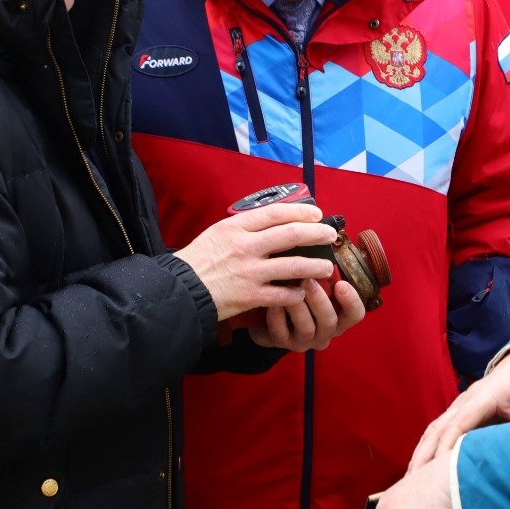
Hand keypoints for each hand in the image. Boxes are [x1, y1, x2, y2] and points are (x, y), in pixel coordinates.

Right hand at [172, 203, 339, 320]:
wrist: (180, 290)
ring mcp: (250, 272)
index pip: (276, 213)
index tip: (317, 215)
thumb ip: (245, 228)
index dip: (301, 212)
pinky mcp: (251, 296)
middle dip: (316, 234)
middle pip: (291, 235)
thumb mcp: (218, 233)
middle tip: (329, 236)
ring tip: (327, 267)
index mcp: (236, 227)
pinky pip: (283, 294)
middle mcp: (245, 246)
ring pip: (294, 266)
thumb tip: (275, 223)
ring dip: (315, 266)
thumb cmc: (199, 260)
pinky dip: (297, 294)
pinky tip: (303, 292)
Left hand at [249, 278, 366, 351]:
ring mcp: (303, 340)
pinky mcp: (281, 343)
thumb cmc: (296, 291)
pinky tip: (272, 301)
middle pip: (330, 321)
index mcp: (338, 317)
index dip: (352, 301)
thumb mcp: (315, 283)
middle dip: (320, 300)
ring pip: (307, 328)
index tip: (342, 283)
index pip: (355, 314)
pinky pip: (281, 333)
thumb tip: (326, 237)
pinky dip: (277, 316)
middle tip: (308, 280)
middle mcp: (324, 332)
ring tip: (288, 286)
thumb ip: (323, 272)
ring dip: (298, 306)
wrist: (267, 316)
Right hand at [408, 347, 509, 470]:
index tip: (437, 470)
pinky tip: (420, 463)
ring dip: (421, 452)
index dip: (447, 445)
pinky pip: (438, 428)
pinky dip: (426, 446)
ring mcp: (460, 403)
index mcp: (483, 397)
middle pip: (438, 428)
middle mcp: (465, 400)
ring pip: (433, 429)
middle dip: (424, 454)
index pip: (460, 423)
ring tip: (409, 479)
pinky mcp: (460, 409)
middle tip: (411, 483)